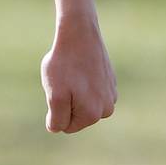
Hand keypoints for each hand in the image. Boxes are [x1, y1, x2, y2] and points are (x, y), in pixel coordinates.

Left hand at [40, 15, 116, 133]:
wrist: (79, 35)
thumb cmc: (64, 65)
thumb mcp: (54, 94)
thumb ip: (57, 118)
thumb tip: (57, 129)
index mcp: (93, 115)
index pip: (66, 126)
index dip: (55, 109)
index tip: (59, 89)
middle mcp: (107, 109)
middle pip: (76, 116)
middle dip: (66, 102)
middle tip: (64, 81)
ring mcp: (111, 95)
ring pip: (83, 103)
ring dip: (73, 92)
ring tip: (73, 75)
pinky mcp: (111, 82)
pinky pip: (90, 90)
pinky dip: (82, 82)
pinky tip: (82, 68)